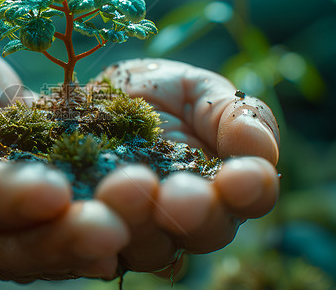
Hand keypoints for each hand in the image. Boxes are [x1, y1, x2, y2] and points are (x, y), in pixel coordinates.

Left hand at [95, 59, 279, 274]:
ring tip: (123, 189)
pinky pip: (88, 250)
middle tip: (180, 198)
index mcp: (220, 183)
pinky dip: (85, 239)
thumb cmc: (154, 92)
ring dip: (137, 222)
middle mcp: (182, 216)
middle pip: (202, 233)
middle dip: (194, 215)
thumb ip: (233, 114)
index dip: (249, 191)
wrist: (91, 97)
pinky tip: (77, 212)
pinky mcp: (88, 232)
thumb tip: (261, 147)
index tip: (241, 177)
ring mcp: (134, 228)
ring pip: (146, 247)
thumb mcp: (196, 90)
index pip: (248, 197)